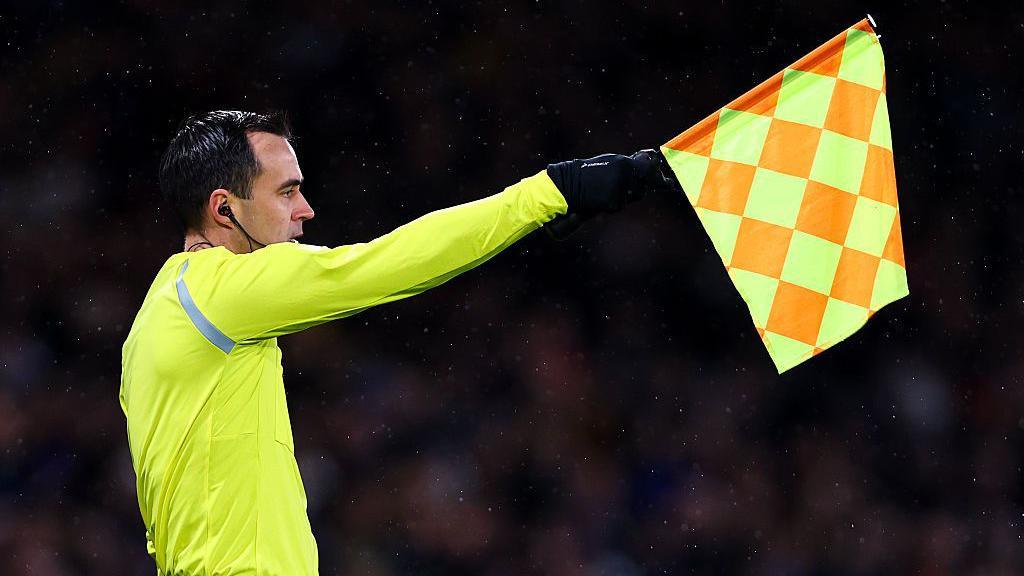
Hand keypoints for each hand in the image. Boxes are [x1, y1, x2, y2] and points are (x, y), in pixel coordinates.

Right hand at [544, 149, 679, 239]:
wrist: (569, 185)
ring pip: (633, 196)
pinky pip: (621, 205)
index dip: (658, 175)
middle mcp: (624, 177)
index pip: (650, 170)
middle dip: (642, 186)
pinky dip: (615, 202)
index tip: (666, 180)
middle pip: (644, 186)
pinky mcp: (613, 204)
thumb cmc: (589, 171)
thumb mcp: (611, 162)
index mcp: (624, 164)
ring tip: (610, 188)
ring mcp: (619, 192)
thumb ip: (630, 163)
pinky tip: (603, 197)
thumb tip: (651, 159)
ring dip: (628, 194)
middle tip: (634, 186)